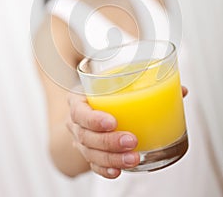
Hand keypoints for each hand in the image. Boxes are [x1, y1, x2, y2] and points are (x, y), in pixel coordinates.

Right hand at [66, 85, 187, 178]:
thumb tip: (180, 90)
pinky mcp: (89, 153)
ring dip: (112, 158)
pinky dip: (105, 170)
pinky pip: (93, 165)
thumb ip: (145, 85)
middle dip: (109, 142)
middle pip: (86, 136)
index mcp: (79, 100)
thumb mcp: (116, 85)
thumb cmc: (103, 93)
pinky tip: (118, 172)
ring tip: (133, 158)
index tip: (113, 122)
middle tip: (131, 141)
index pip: (79, 111)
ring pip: (90, 153)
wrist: (87, 106)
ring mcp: (81, 139)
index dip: (93, 119)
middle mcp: (77, 122)